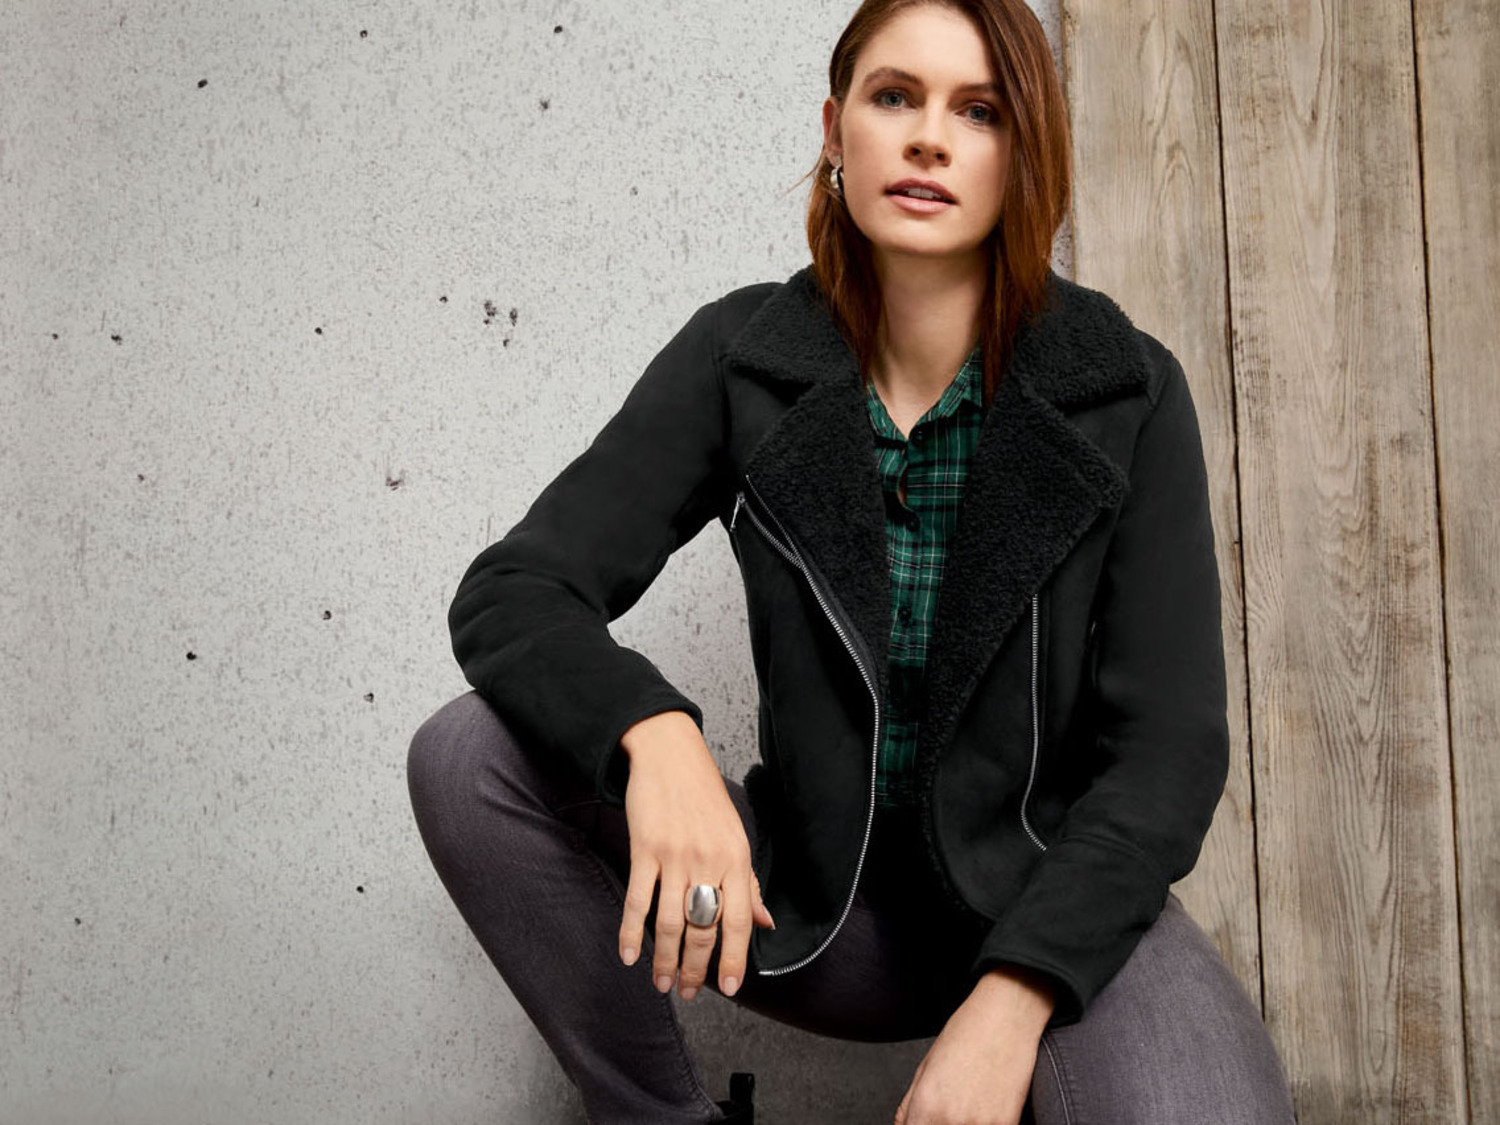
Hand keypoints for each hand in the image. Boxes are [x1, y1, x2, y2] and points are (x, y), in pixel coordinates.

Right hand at [616, 710, 775, 1001]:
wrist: (670, 755)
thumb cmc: (705, 798)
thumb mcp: (736, 837)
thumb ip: (748, 884)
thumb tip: (765, 923)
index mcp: (737, 859)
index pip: (739, 922)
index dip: (734, 959)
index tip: (729, 989)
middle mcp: (709, 860)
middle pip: (702, 928)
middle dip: (695, 969)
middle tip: (686, 992)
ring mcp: (675, 855)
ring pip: (670, 922)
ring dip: (664, 959)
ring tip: (660, 982)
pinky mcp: (644, 849)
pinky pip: (638, 900)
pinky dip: (631, 932)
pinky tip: (629, 955)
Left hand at [893, 966, 1054, 1124]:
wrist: (1007, 1014)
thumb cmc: (966, 1033)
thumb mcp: (926, 1066)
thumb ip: (909, 1105)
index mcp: (926, 1106)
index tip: (923, 1120)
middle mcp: (951, 1120)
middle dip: (936, 1124)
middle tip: (947, 1107)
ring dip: (962, 1124)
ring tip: (967, 1103)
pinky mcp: (1007, 1123)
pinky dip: (984, 1123)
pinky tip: (985, 1107)